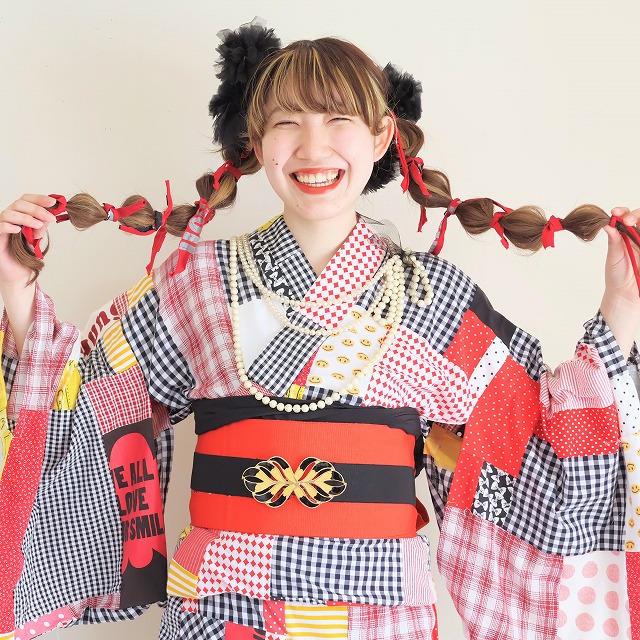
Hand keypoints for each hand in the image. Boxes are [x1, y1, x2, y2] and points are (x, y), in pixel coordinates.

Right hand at [0, 194, 56, 286]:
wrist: (19, 274)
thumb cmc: (27, 256)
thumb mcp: (38, 238)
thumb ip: (41, 226)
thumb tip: (50, 214)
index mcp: (19, 216)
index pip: (26, 200)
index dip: (39, 199)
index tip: (54, 202)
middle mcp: (9, 219)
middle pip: (19, 204)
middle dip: (37, 209)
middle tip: (51, 217)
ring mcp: (1, 228)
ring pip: (8, 214)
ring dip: (26, 217)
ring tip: (39, 225)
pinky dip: (8, 226)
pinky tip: (19, 230)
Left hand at [601, 206, 639, 357]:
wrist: (626, 293)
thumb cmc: (616, 276)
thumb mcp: (613, 257)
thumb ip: (614, 241)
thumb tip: (608, 225)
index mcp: (624, 235)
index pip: (625, 218)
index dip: (622, 212)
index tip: (615, 213)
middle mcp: (636, 236)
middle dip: (635, 215)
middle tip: (628, 221)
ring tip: (633, 224)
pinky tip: (639, 236)